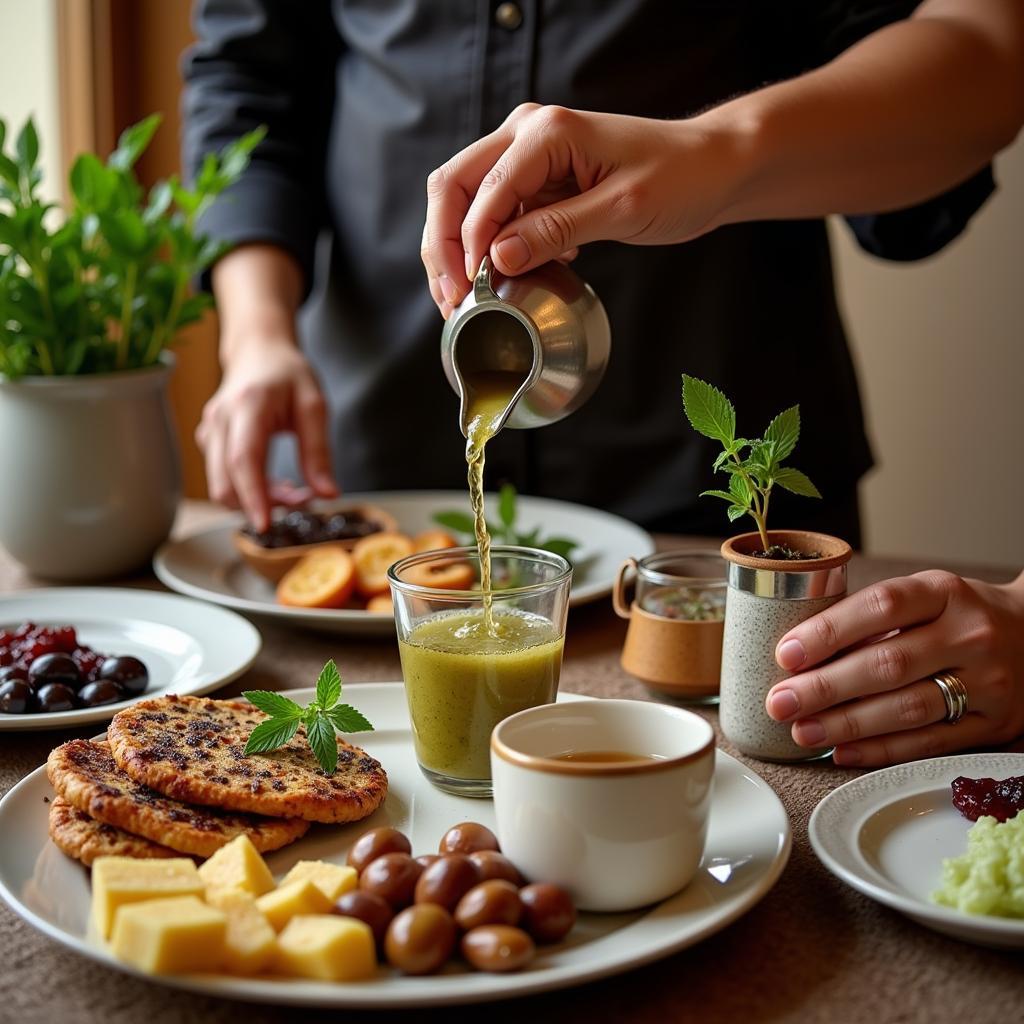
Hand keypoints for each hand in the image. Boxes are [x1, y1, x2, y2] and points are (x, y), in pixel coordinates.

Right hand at [196, 334, 336, 531]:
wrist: (258, 350)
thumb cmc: (287, 373)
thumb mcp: (314, 406)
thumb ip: (319, 452)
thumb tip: (327, 495)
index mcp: (247, 406)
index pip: (242, 460)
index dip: (252, 496)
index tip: (265, 525)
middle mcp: (219, 420)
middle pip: (224, 481)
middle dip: (260, 504)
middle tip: (300, 502)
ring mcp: (208, 431)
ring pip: (223, 485)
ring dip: (257, 499)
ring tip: (293, 490)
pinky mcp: (208, 441)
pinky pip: (224, 477)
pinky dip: (249, 489)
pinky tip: (276, 483)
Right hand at [421, 103, 739, 316]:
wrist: (713, 169)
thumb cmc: (680, 178)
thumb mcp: (619, 210)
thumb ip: (554, 231)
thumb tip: (497, 259)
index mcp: (545, 132)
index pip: (481, 191)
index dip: (467, 246)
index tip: (469, 292)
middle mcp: (527, 133)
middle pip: (454, 187)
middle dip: (443, 246)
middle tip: (451, 299)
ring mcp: (529, 155)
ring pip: (467, 201)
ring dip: (459, 250)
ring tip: (465, 299)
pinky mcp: (539, 179)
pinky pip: (497, 213)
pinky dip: (491, 247)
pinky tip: (508, 277)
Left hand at [764, 570, 1023, 765]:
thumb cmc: (960, 615)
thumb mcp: (926, 597)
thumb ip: (874, 618)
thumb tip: (800, 651)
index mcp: (945, 593)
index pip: (881, 606)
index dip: (829, 632)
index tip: (786, 653)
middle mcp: (970, 635)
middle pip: (888, 664)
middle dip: (825, 687)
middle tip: (780, 702)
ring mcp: (987, 683)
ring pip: (907, 709)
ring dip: (846, 724)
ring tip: (801, 731)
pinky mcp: (994, 724)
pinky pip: (930, 743)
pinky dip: (881, 750)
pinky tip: (843, 751)